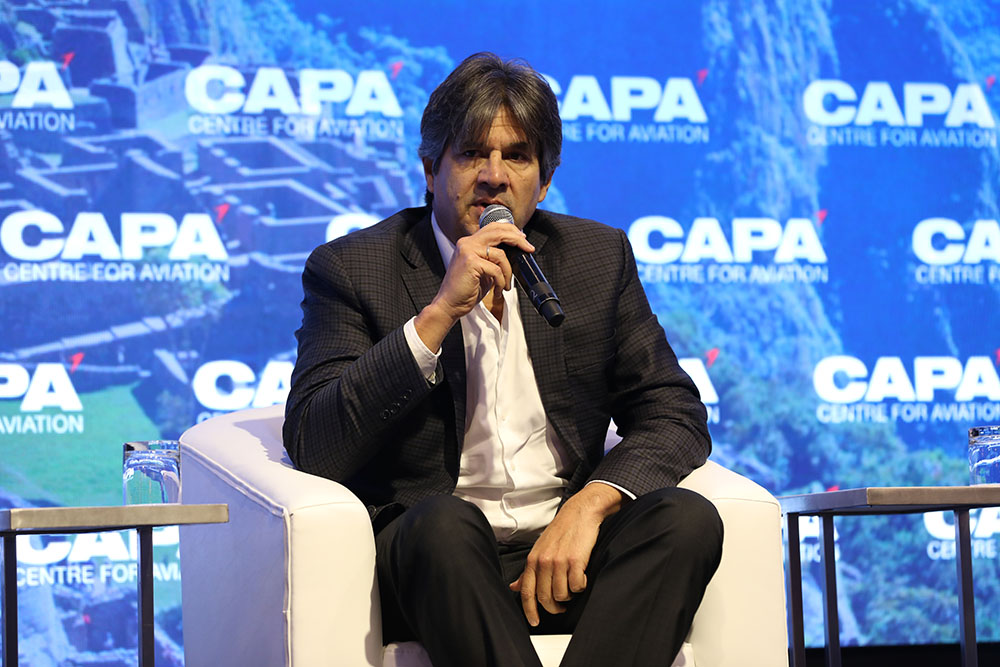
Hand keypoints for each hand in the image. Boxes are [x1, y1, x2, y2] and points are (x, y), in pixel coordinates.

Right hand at [414, 223, 533, 351]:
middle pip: (498, 231)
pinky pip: (496, 270)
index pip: (492, 228)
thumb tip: (513, 253)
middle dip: (516, 239)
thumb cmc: (466, 290)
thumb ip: (492, 259)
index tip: (522, 239)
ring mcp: (468, 251)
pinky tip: (498, 291)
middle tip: (528, 248)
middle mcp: (467, 243)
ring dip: (508, 272)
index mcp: (469, 243)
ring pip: (500, 254)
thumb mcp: (482, 270)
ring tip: (506, 285)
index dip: (510, 230)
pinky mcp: (471, 262)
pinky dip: (501, 282)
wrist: (450, 304)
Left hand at [509, 483, 623, 625]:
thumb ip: (528, 571)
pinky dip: (581, 586)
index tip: (535, 622)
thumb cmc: (561, 532)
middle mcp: (543, 562)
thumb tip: (514, 587)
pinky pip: (577, 586)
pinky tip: (582, 577)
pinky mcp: (576, 561)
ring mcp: (559, 562)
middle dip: (555, 607)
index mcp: (532, 560)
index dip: (530, 611)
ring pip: (562, 595)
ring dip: (569, 595)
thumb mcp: (539, 550)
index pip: (527, 592)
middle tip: (562, 606)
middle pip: (545, 598)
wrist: (579, 513)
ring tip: (572, 585)